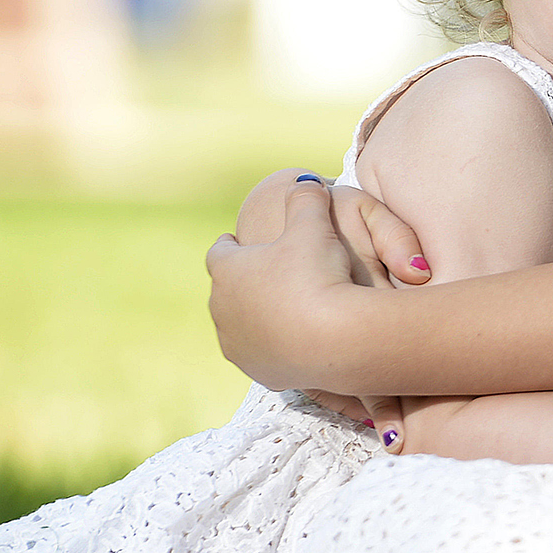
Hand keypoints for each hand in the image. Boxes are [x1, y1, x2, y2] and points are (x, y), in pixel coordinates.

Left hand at [218, 171, 432, 427]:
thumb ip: (306, 199)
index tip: (234, 238)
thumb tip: (304, 180)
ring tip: (277, 310)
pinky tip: (292, 340)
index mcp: (228, 271)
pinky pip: (261, 354)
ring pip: (239, 326)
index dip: (230, 244)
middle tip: (261, 275)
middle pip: (225, 292)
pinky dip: (273, 344)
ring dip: (254, 316)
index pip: (220, 252)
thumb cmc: (317, 275)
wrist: (332, 338)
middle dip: (241, 282)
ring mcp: (238, 345)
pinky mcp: (259, 372)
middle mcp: (223, 310)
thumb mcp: (314, 226)